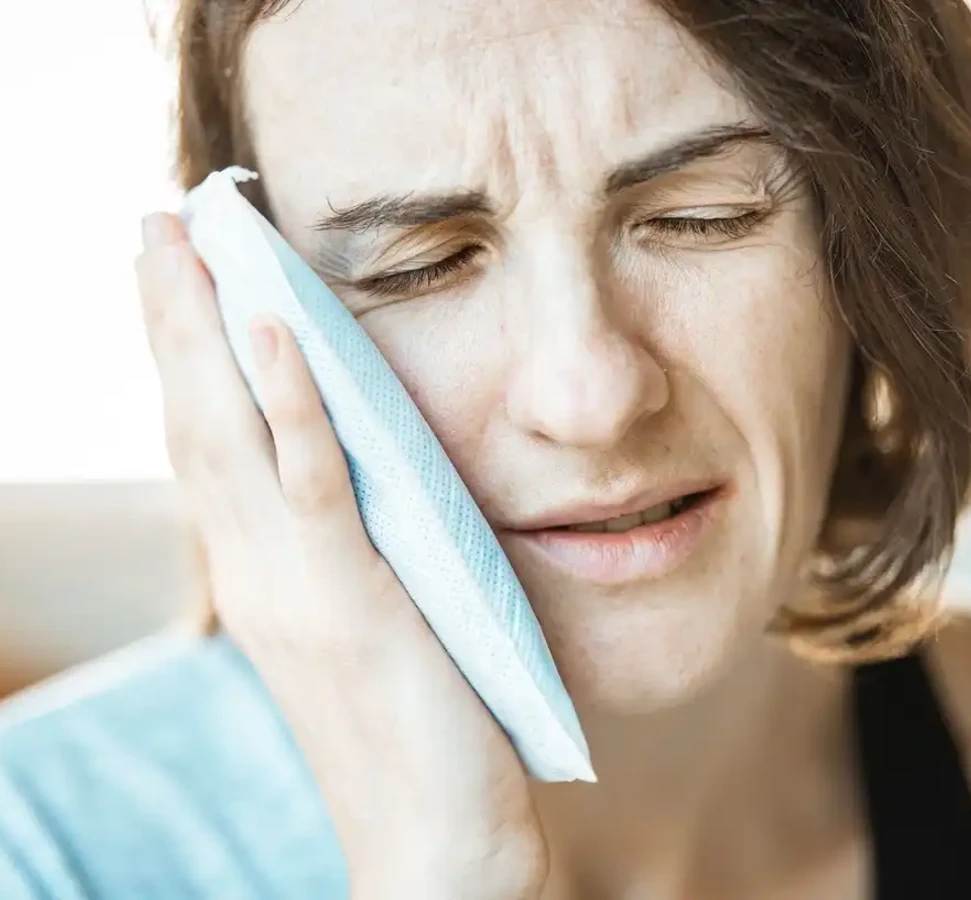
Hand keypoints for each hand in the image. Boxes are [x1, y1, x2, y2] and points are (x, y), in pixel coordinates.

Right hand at [134, 212, 548, 899]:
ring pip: (231, 434)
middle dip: (172, 320)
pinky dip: (285, 400)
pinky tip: (269, 325)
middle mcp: (257, 576)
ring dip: (204, 331)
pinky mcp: (352, 602)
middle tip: (155, 226)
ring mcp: (294, 588)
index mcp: (264, 579)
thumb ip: (348, 556)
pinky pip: (311, 482)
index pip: (209, 447)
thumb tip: (357, 484)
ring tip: (183, 243)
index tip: (180, 280)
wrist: (435, 851)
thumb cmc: (415, 737)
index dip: (188, 358)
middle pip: (197, 423)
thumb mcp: (370, 628)